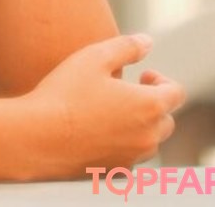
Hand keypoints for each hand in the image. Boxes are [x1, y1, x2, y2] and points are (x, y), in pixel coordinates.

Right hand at [26, 34, 185, 176]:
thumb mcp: (94, 57)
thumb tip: (147, 42)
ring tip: (111, 110)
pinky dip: (123, 143)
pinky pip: (130, 156)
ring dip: (140, 125)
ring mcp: (132, 158)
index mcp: (149, 106)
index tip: (141, 75)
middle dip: (153, 103)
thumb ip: (127, 47)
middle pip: (166, 120)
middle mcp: (148, 137)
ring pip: (149, 141)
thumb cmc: (66, 94)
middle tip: (127, 91)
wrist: (38, 138)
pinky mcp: (115, 172)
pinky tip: (97, 130)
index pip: (176, 93)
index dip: (162, 79)